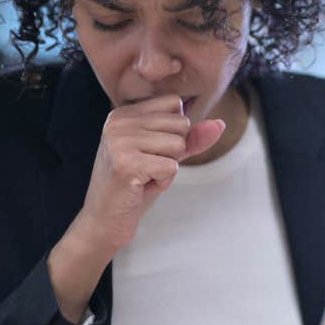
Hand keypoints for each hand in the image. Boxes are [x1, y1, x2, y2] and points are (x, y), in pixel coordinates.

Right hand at [77, 94, 224, 255]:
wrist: (104, 221)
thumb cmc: (134, 187)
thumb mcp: (165, 156)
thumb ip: (191, 139)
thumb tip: (219, 124)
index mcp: (123, 113)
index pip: (175, 103)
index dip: (175, 132)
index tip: (150, 152)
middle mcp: (118, 121)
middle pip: (181, 123)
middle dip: (173, 152)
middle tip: (146, 168)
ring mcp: (120, 141)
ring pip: (178, 145)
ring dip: (168, 168)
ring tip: (143, 177)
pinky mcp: (126, 164)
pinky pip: (171, 167)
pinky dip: (163, 181)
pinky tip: (140, 187)